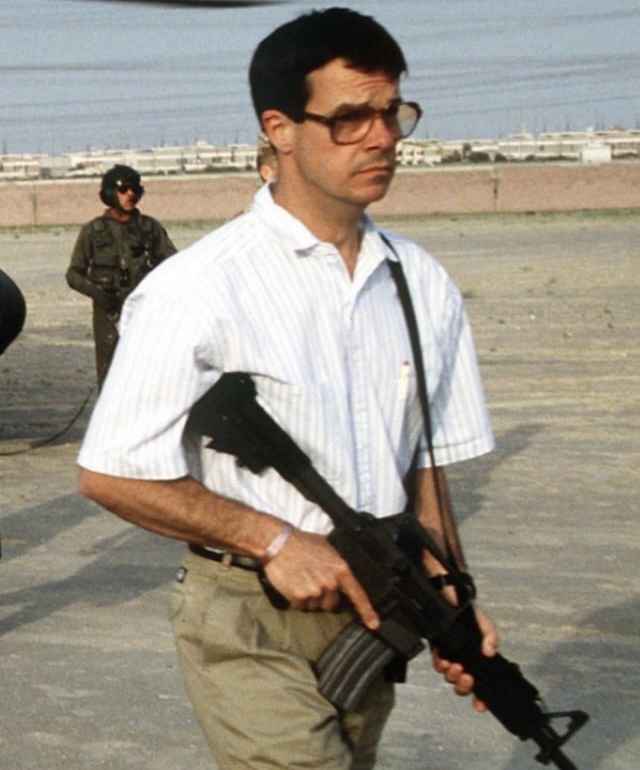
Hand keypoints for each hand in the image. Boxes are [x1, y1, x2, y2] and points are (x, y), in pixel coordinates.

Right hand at [264, 529, 379, 630]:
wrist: (278, 543)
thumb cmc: (303, 542)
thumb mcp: (328, 548)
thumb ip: (338, 565)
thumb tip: (344, 576)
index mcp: (341, 569)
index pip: (358, 594)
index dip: (367, 611)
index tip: (374, 624)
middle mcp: (330, 583)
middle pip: (332, 604)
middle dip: (324, 597)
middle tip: (313, 580)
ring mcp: (314, 591)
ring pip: (316, 606)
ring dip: (310, 598)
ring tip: (301, 579)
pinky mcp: (299, 597)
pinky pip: (301, 606)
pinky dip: (297, 599)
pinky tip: (292, 584)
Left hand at [431, 607, 498, 711]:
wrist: (454, 600)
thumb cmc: (473, 617)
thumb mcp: (486, 626)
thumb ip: (491, 638)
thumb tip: (490, 652)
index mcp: (479, 664)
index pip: (482, 688)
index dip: (481, 700)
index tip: (480, 705)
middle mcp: (465, 664)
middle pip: (463, 687)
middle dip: (464, 687)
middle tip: (467, 677)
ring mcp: (451, 659)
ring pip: (450, 677)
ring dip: (452, 676)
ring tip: (456, 667)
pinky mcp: (439, 651)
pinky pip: (438, 664)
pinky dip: (440, 665)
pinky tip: (444, 660)